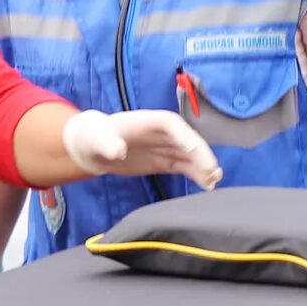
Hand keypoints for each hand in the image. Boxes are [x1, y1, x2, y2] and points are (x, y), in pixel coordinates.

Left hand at [63, 108, 220, 189]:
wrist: (92, 147)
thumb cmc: (95, 136)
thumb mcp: (98, 138)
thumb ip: (109, 144)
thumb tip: (118, 151)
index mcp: (152, 120)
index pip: (175, 126)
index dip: (186, 138)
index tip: (196, 152)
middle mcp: (165, 133)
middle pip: (189, 142)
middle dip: (201, 155)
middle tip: (212, 172)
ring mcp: (167, 148)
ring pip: (191, 156)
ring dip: (203, 167)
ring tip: (214, 182)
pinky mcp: (165, 162)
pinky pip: (185, 167)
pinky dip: (197, 174)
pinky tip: (207, 185)